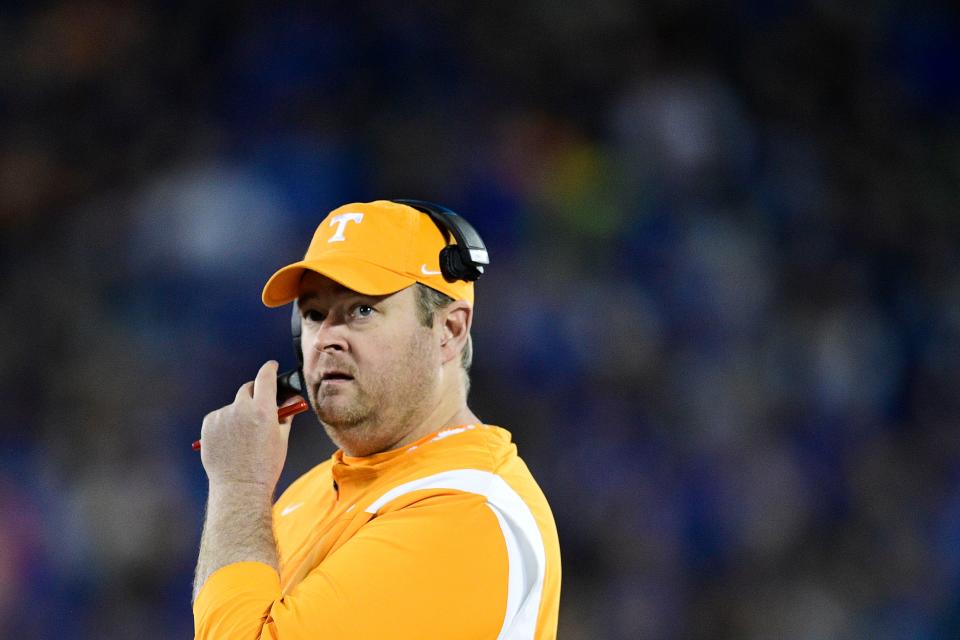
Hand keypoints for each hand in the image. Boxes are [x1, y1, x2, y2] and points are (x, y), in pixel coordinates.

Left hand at [199, 361, 294, 491]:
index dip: (269, 369)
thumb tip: (294, 401)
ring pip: (233, 406)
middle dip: (254, 393)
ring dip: (239, 412)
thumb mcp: (281, 439)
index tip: (271, 366)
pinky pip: (219, 416)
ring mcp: (222, 416)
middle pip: (247, 389)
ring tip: (243, 436)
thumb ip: (286, 415)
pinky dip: (225, 422)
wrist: (239, 487)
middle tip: (259, 408)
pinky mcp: (208, 425)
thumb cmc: (265, 466)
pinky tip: (231, 440)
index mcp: (263, 410)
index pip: (265, 377)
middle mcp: (241, 409)